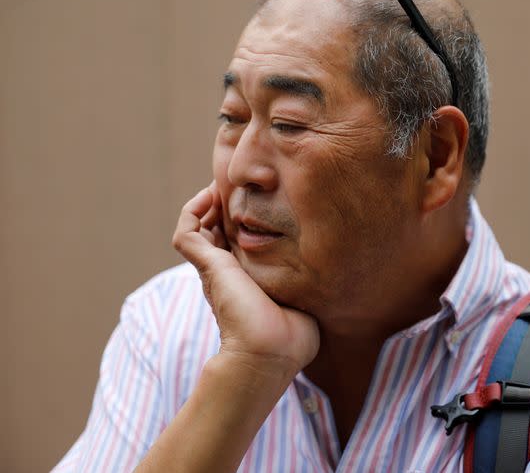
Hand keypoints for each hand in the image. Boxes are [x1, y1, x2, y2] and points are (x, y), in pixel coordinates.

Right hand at [172, 182, 319, 377]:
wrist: (271, 353)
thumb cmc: (294, 336)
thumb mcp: (305, 298)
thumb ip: (311, 281)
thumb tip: (335, 271)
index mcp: (248, 278)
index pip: (239, 240)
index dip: (246, 218)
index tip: (266, 199)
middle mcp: (228, 271)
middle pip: (216, 228)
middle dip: (228, 204)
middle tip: (246, 186)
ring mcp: (215, 269)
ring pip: (196, 227)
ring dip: (207, 203)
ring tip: (225, 186)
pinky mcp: (208, 266)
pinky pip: (185, 232)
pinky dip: (192, 211)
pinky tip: (212, 196)